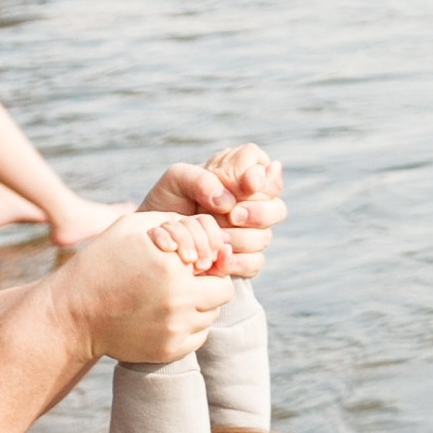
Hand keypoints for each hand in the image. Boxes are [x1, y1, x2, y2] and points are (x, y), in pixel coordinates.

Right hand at [60, 210, 233, 366]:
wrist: (73, 314)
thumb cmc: (102, 263)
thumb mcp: (132, 226)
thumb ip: (174, 222)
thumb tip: (208, 231)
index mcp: (172, 266)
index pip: (216, 261)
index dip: (206, 259)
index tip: (189, 260)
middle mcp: (178, 300)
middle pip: (222, 292)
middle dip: (208, 283)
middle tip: (186, 280)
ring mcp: (174, 329)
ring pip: (211, 316)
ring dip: (199, 306)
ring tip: (171, 297)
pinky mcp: (169, 351)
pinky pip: (198, 338)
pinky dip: (188, 327)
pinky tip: (165, 316)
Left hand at [142, 142, 285, 280]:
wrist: (156, 238)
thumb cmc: (167, 202)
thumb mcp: (176, 180)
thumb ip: (201, 179)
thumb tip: (227, 201)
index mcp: (239, 175)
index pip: (265, 169)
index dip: (261, 177)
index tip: (247, 184)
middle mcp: (251, 204)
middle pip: (277, 207)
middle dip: (257, 213)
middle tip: (234, 215)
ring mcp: (251, 233)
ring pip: (264, 237)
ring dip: (240, 238)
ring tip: (215, 236)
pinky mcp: (244, 260)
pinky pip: (254, 262)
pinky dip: (237, 261)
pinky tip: (218, 257)